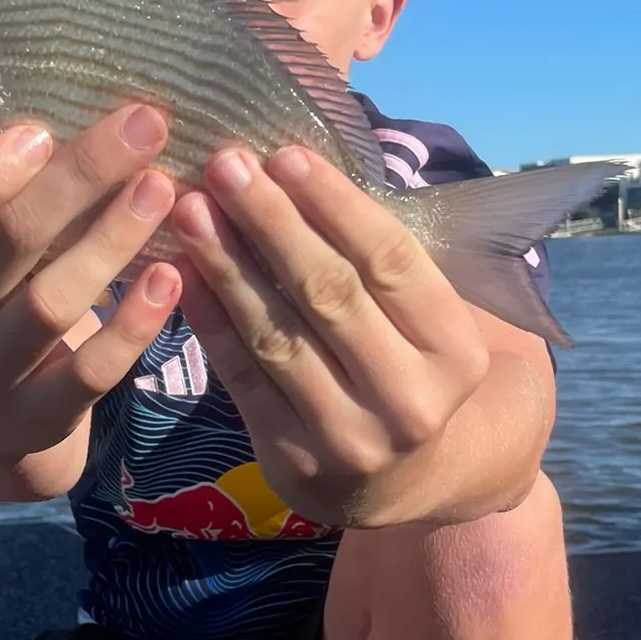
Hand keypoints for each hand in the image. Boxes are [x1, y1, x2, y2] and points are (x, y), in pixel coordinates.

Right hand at [0, 105, 180, 483]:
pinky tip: (172, 276)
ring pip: (52, 304)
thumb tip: (89, 104)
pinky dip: (134, 325)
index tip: (40, 130)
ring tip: (164, 187)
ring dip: (112, 241)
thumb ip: (8, 198)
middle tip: (144, 125)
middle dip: (79, 179)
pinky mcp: (40, 415)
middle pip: (10, 243)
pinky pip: (91, 371)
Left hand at [170, 145, 524, 528]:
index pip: (391, 262)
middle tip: (224, 164)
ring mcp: (348, 439)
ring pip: (277, 334)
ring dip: (227, 263)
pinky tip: (182, 269)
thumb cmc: (417, 370)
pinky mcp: (291, 461)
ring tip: (190, 207)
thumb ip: (389, 261)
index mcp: (458, 352)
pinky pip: (241, 377)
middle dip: (270, 221)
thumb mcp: (436, 320)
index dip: (333, 204)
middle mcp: (409, 401)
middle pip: (329, 293)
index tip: (284, 155)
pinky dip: (210, 319)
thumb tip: (302, 170)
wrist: (412, 484)